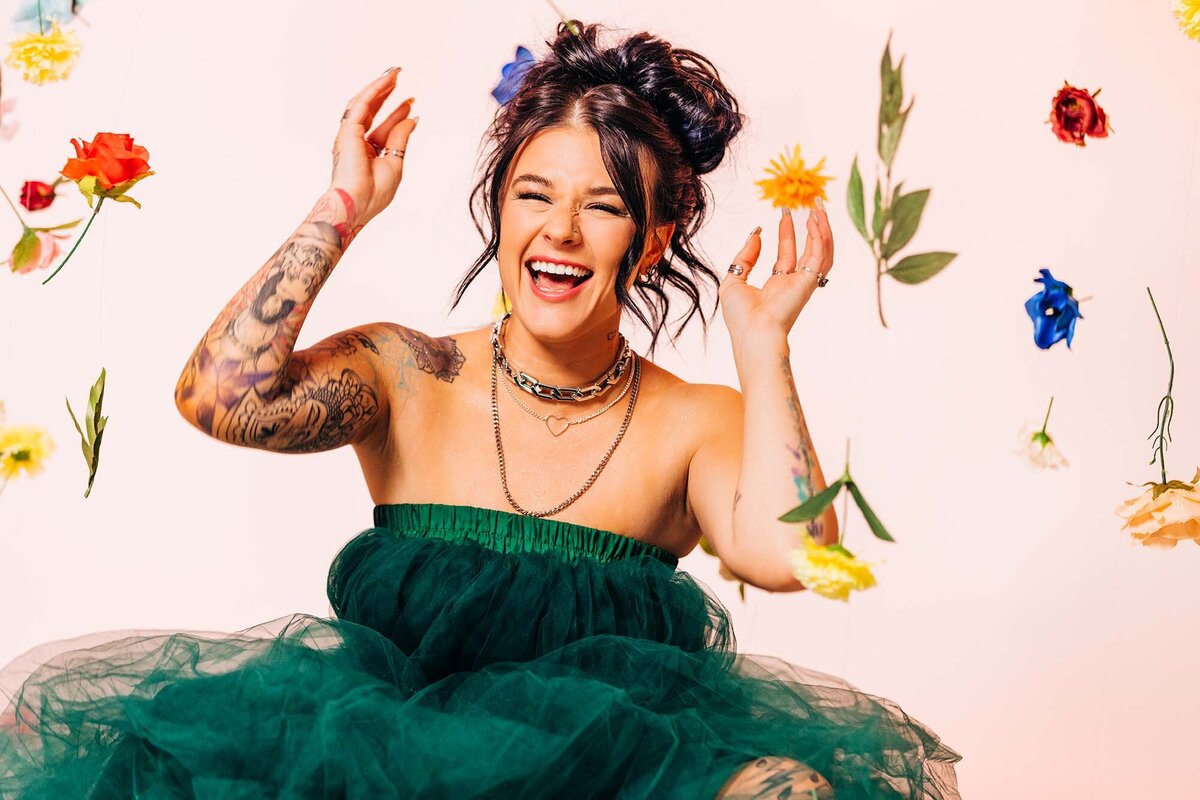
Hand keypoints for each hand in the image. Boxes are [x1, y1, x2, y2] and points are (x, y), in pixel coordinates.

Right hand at [330, 68, 417, 227]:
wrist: (357, 203)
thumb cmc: (373, 193)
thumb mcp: (395, 162)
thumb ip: (400, 138)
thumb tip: (412, 120)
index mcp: (367, 153)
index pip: (382, 127)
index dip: (397, 114)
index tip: (411, 103)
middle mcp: (356, 142)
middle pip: (371, 112)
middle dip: (384, 94)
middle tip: (398, 78)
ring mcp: (349, 136)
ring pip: (363, 104)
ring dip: (378, 88)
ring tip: (392, 74)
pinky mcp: (347, 131)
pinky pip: (360, 105)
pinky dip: (373, 92)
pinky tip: (385, 82)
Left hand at [718, 200, 833, 346]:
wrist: (752, 332)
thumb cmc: (741, 317)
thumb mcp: (733, 279)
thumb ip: (744, 257)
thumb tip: (756, 235)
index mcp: (776, 287)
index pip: (786, 256)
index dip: (786, 235)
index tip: (783, 215)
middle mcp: (794, 285)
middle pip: (808, 251)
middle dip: (810, 229)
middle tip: (810, 205)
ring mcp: (804, 284)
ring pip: (821, 252)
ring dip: (822, 230)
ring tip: (818, 207)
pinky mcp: (810, 282)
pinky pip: (820, 255)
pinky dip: (820, 236)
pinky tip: (815, 220)